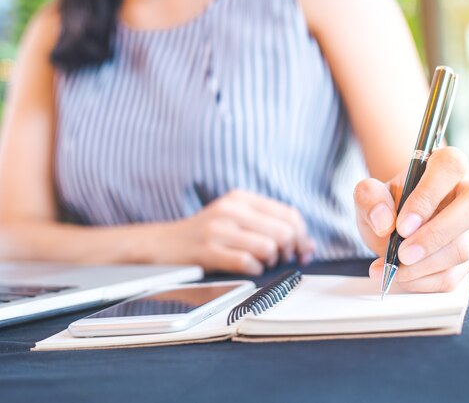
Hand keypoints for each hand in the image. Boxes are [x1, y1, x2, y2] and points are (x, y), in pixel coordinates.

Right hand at [168, 190, 314, 275]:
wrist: (161, 244)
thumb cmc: (204, 236)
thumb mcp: (235, 220)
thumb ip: (270, 227)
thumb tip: (307, 245)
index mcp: (241, 198)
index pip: (289, 214)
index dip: (302, 236)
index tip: (303, 251)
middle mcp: (231, 209)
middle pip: (284, 231)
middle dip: (289, 251)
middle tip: (281, 260)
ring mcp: (219, 229)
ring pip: (269, 246)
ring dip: (271, 262)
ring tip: (261, 263)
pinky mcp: (208, 250)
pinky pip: (247, 263)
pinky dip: (254, 270)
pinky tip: (247, 269)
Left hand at [353, 147, 468, 291]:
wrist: (390, 228)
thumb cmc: (385, 205)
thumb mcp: (368, 196)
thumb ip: (369, 198)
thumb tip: (384, 220)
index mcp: (443, 167)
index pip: (451, 166)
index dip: (428, 196)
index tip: (401, 225)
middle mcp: (466, 194)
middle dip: (436, 235)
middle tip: (403, 254)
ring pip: (463, 248)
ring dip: (424, 265)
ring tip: (393, 268)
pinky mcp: (466, 259)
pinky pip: (453, 275)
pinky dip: (423, 282)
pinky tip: (402, 276)